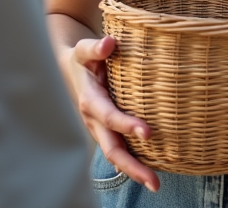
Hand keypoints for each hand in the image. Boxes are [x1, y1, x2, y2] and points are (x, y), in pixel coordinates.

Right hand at [62, 36, 159, 191]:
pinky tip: (153, 170)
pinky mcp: (108, 132)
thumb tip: (109, 43)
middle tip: (154, 181)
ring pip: (116, 156)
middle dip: (132, 167)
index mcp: (90, 101)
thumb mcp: (84, 50)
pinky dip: (134, 162)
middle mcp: (94, 121)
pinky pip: (120, 151)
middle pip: (112, 150)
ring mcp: (100, 130)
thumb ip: (95, 48)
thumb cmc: (84, 59)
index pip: (109, 117)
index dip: (126, 125)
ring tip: (155, 183)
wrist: (71, 70)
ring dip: (135, 171)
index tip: (147, 132)